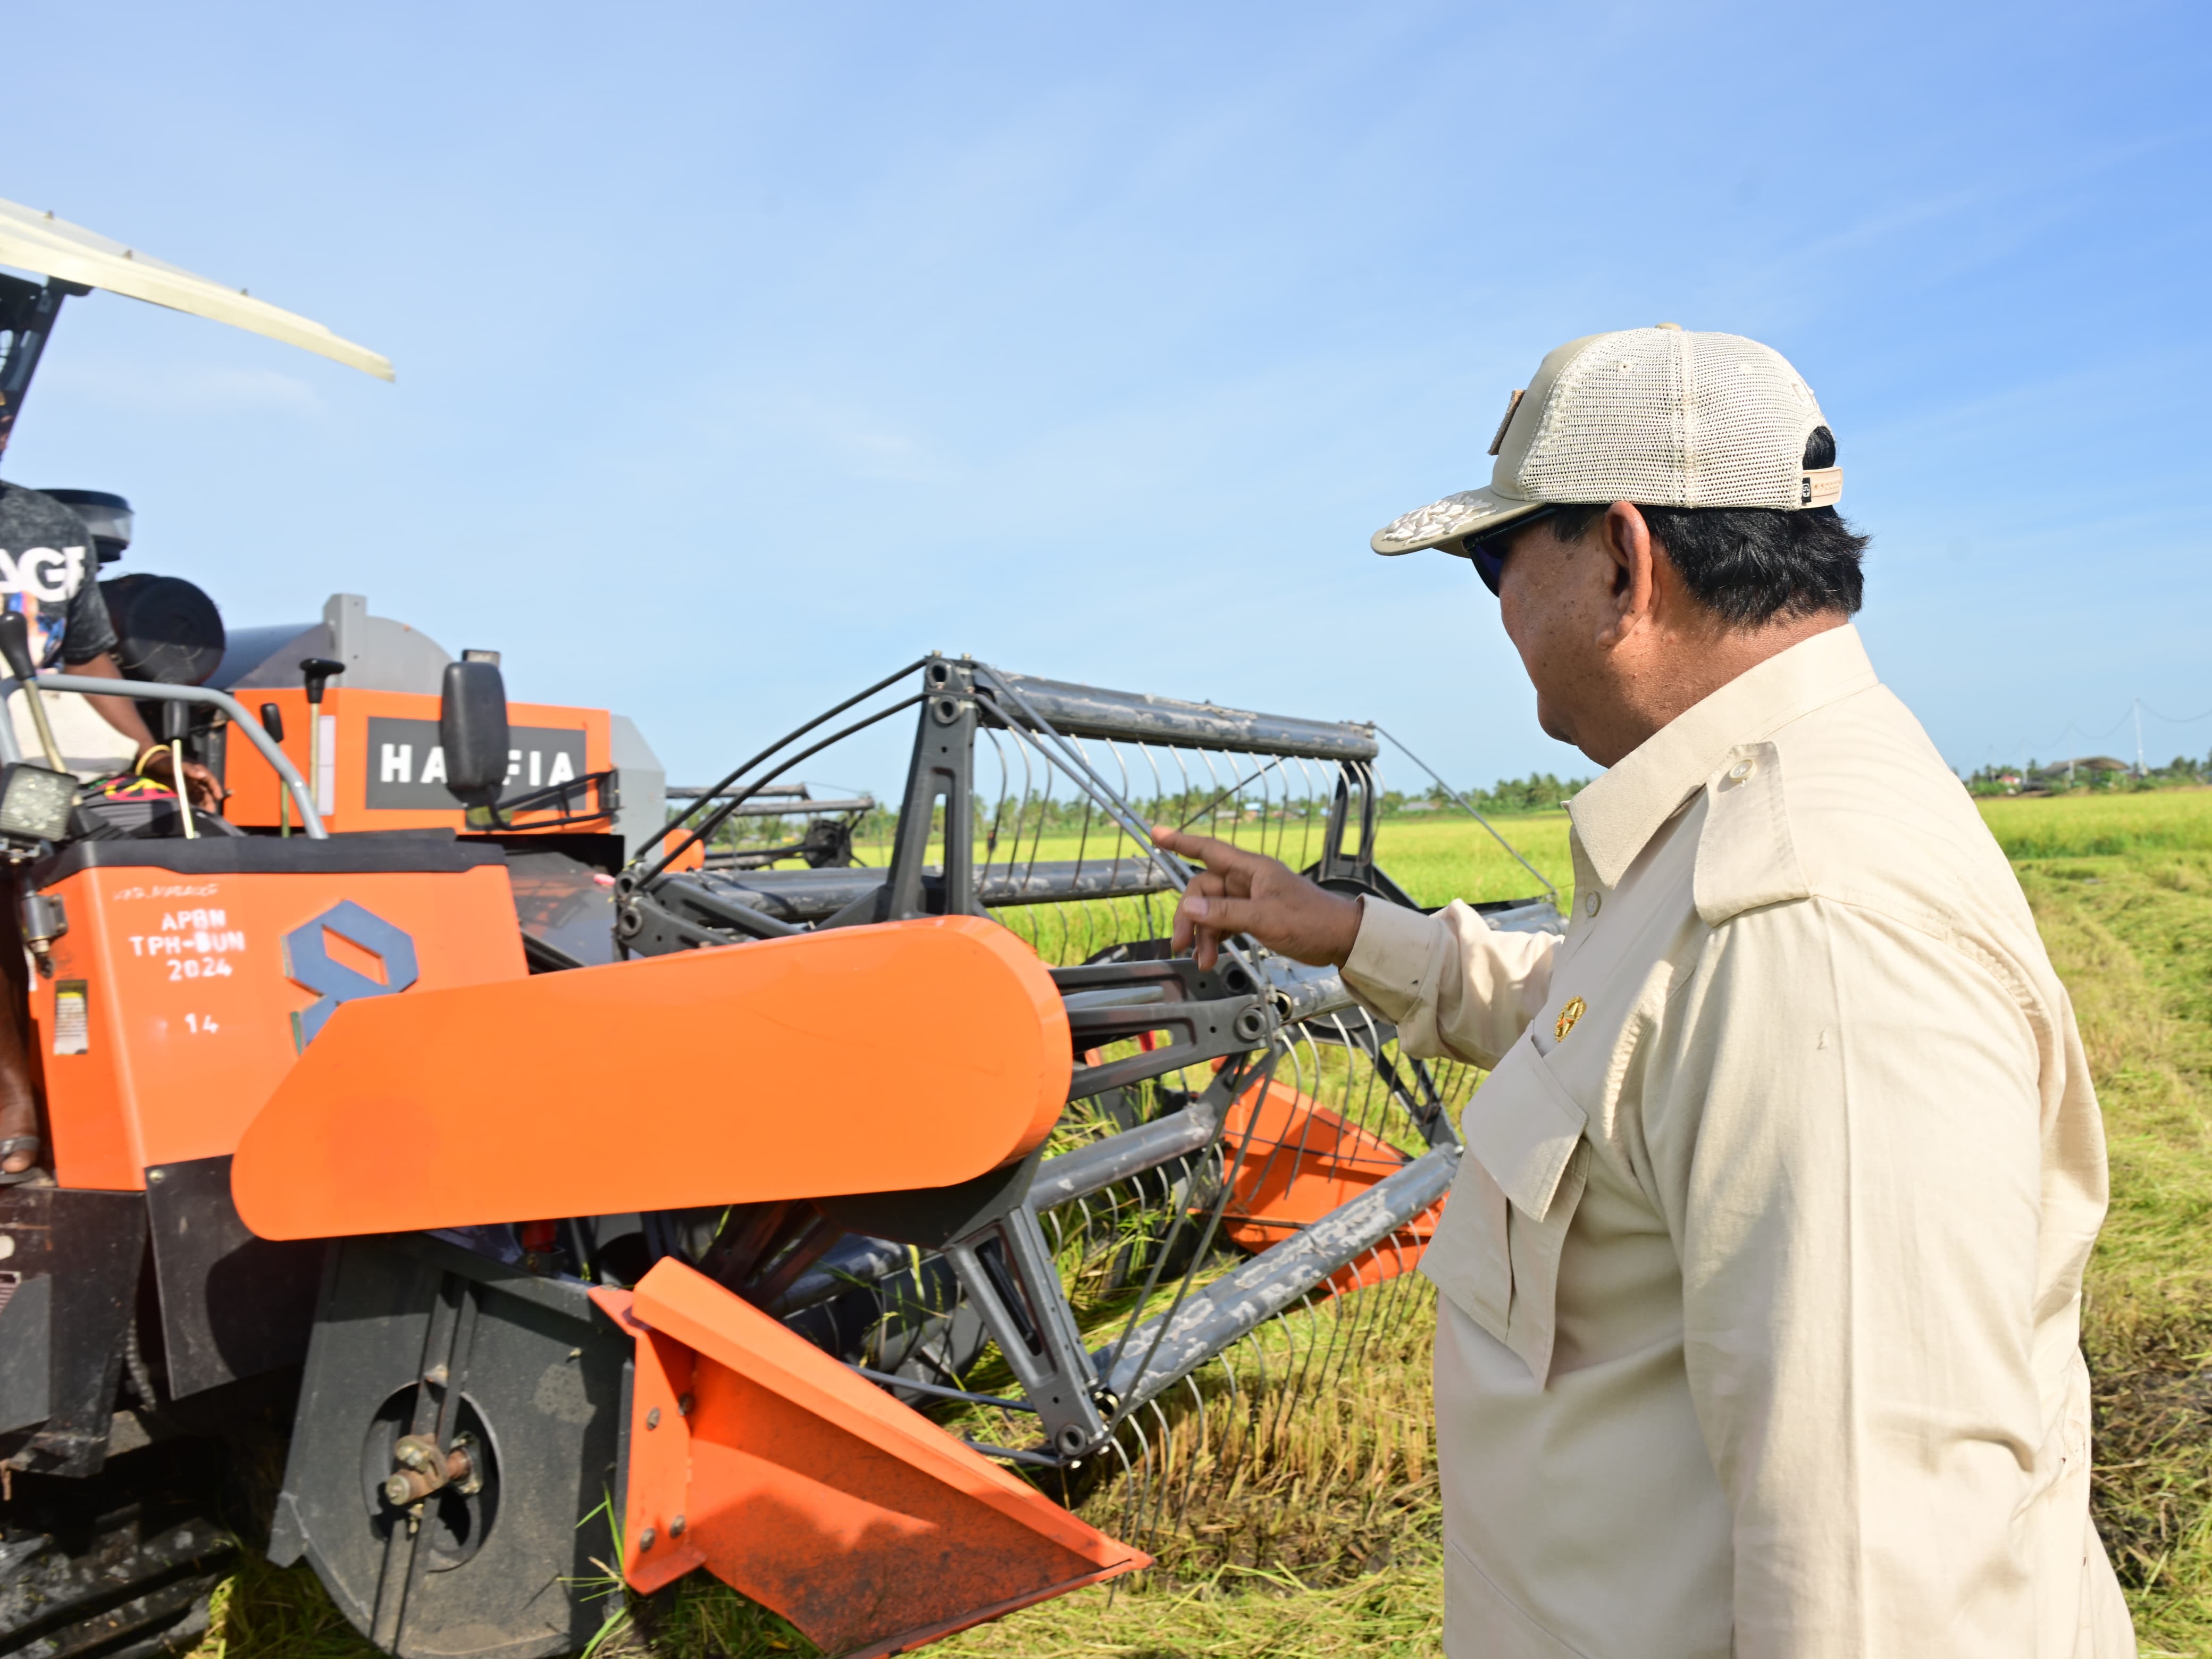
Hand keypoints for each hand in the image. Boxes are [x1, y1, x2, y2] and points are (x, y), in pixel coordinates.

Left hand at [136, 747, 223, 813]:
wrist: (151, 765)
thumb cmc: (165, 762)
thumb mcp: (177, 764)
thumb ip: (189, 769)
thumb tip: (202, 776)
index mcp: (198, 770)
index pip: (210, 780)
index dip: (216, 788)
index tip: (219, 797)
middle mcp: (196, 779)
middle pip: (206, 791)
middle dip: (209, 801)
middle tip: (210, 811)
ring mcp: (189, 785)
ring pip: (199, 797)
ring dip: (202, 805)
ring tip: (204, 814)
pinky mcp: (182, 791)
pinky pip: (190, 799)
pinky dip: (193, 805)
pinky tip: (193, 812)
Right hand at [1150, 825, 1364, 970]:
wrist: (1340, 939)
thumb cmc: (1310, 921)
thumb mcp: (1265, 918)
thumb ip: (1226, 913)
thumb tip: (1188, 906)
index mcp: (1251, 869)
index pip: (1208, 850)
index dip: (1180, 841)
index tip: (1156, 834)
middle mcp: (1247, 880)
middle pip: (1203, 890)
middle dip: (1190, 916)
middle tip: (1181, 944)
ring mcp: (1250, 899)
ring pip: (1211, 910)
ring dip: (1202, 934)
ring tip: (1202, 960)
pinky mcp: (1254, 916)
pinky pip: (1224, 923)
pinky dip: (1215, 939)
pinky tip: (1210, 956)